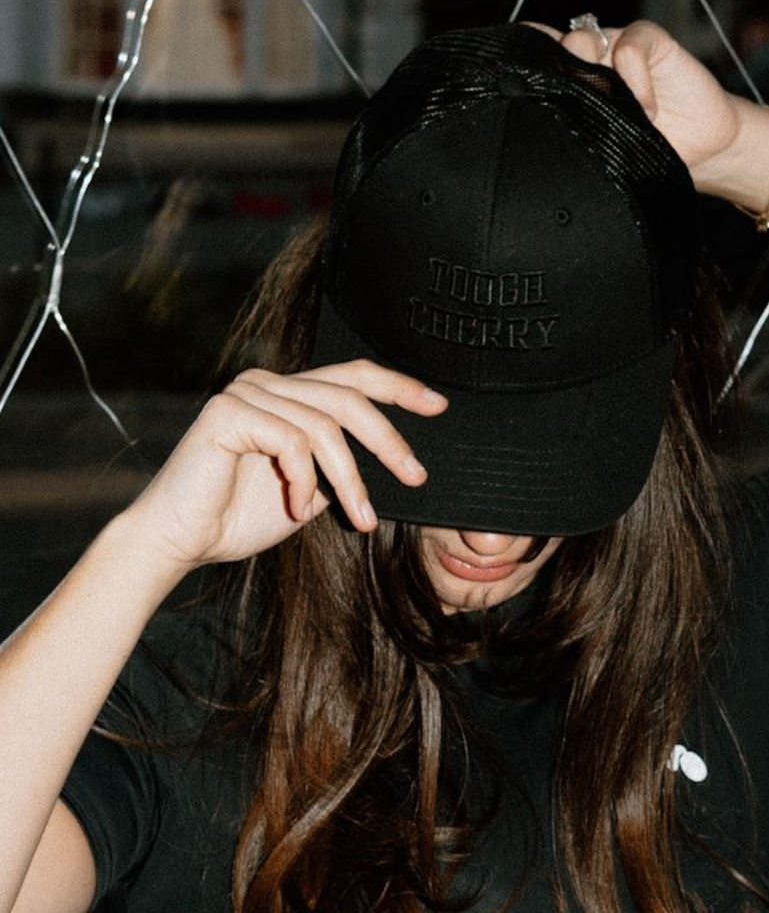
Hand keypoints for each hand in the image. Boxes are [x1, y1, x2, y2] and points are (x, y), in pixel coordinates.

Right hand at [120, 360, 447, 581]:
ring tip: (361, 519)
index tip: (438, 405)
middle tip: (416, 476)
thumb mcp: (311, 489)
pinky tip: (296, 509)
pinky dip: (304, 480)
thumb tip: (397, 459)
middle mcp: (268, 383)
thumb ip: (342, 465)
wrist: (180, 542)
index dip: (399, 386)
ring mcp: (247, 392)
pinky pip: (291, 440)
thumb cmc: (242, 518)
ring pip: (325, 426)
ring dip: (350, 479)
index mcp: (289, 394)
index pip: (353, 376)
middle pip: (348, 397)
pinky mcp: (228, 412)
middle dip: (389, 439)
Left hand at [530, 19, 740, 186]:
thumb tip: (538, 135)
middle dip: (557, 76)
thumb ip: (575, 127)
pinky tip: (648, 109)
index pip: (535, 59)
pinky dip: (635, 80)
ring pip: (582, 39)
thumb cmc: (648, 148)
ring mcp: (617, 46)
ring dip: (595, 80)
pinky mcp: (651, 42)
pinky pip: (629, 46)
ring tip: (622, 116)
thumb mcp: (603, 145)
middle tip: (580, 110)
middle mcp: (590, 59)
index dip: (521, 64)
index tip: (512, 86)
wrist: (702, 151)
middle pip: (552, 48)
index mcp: (572, 84)